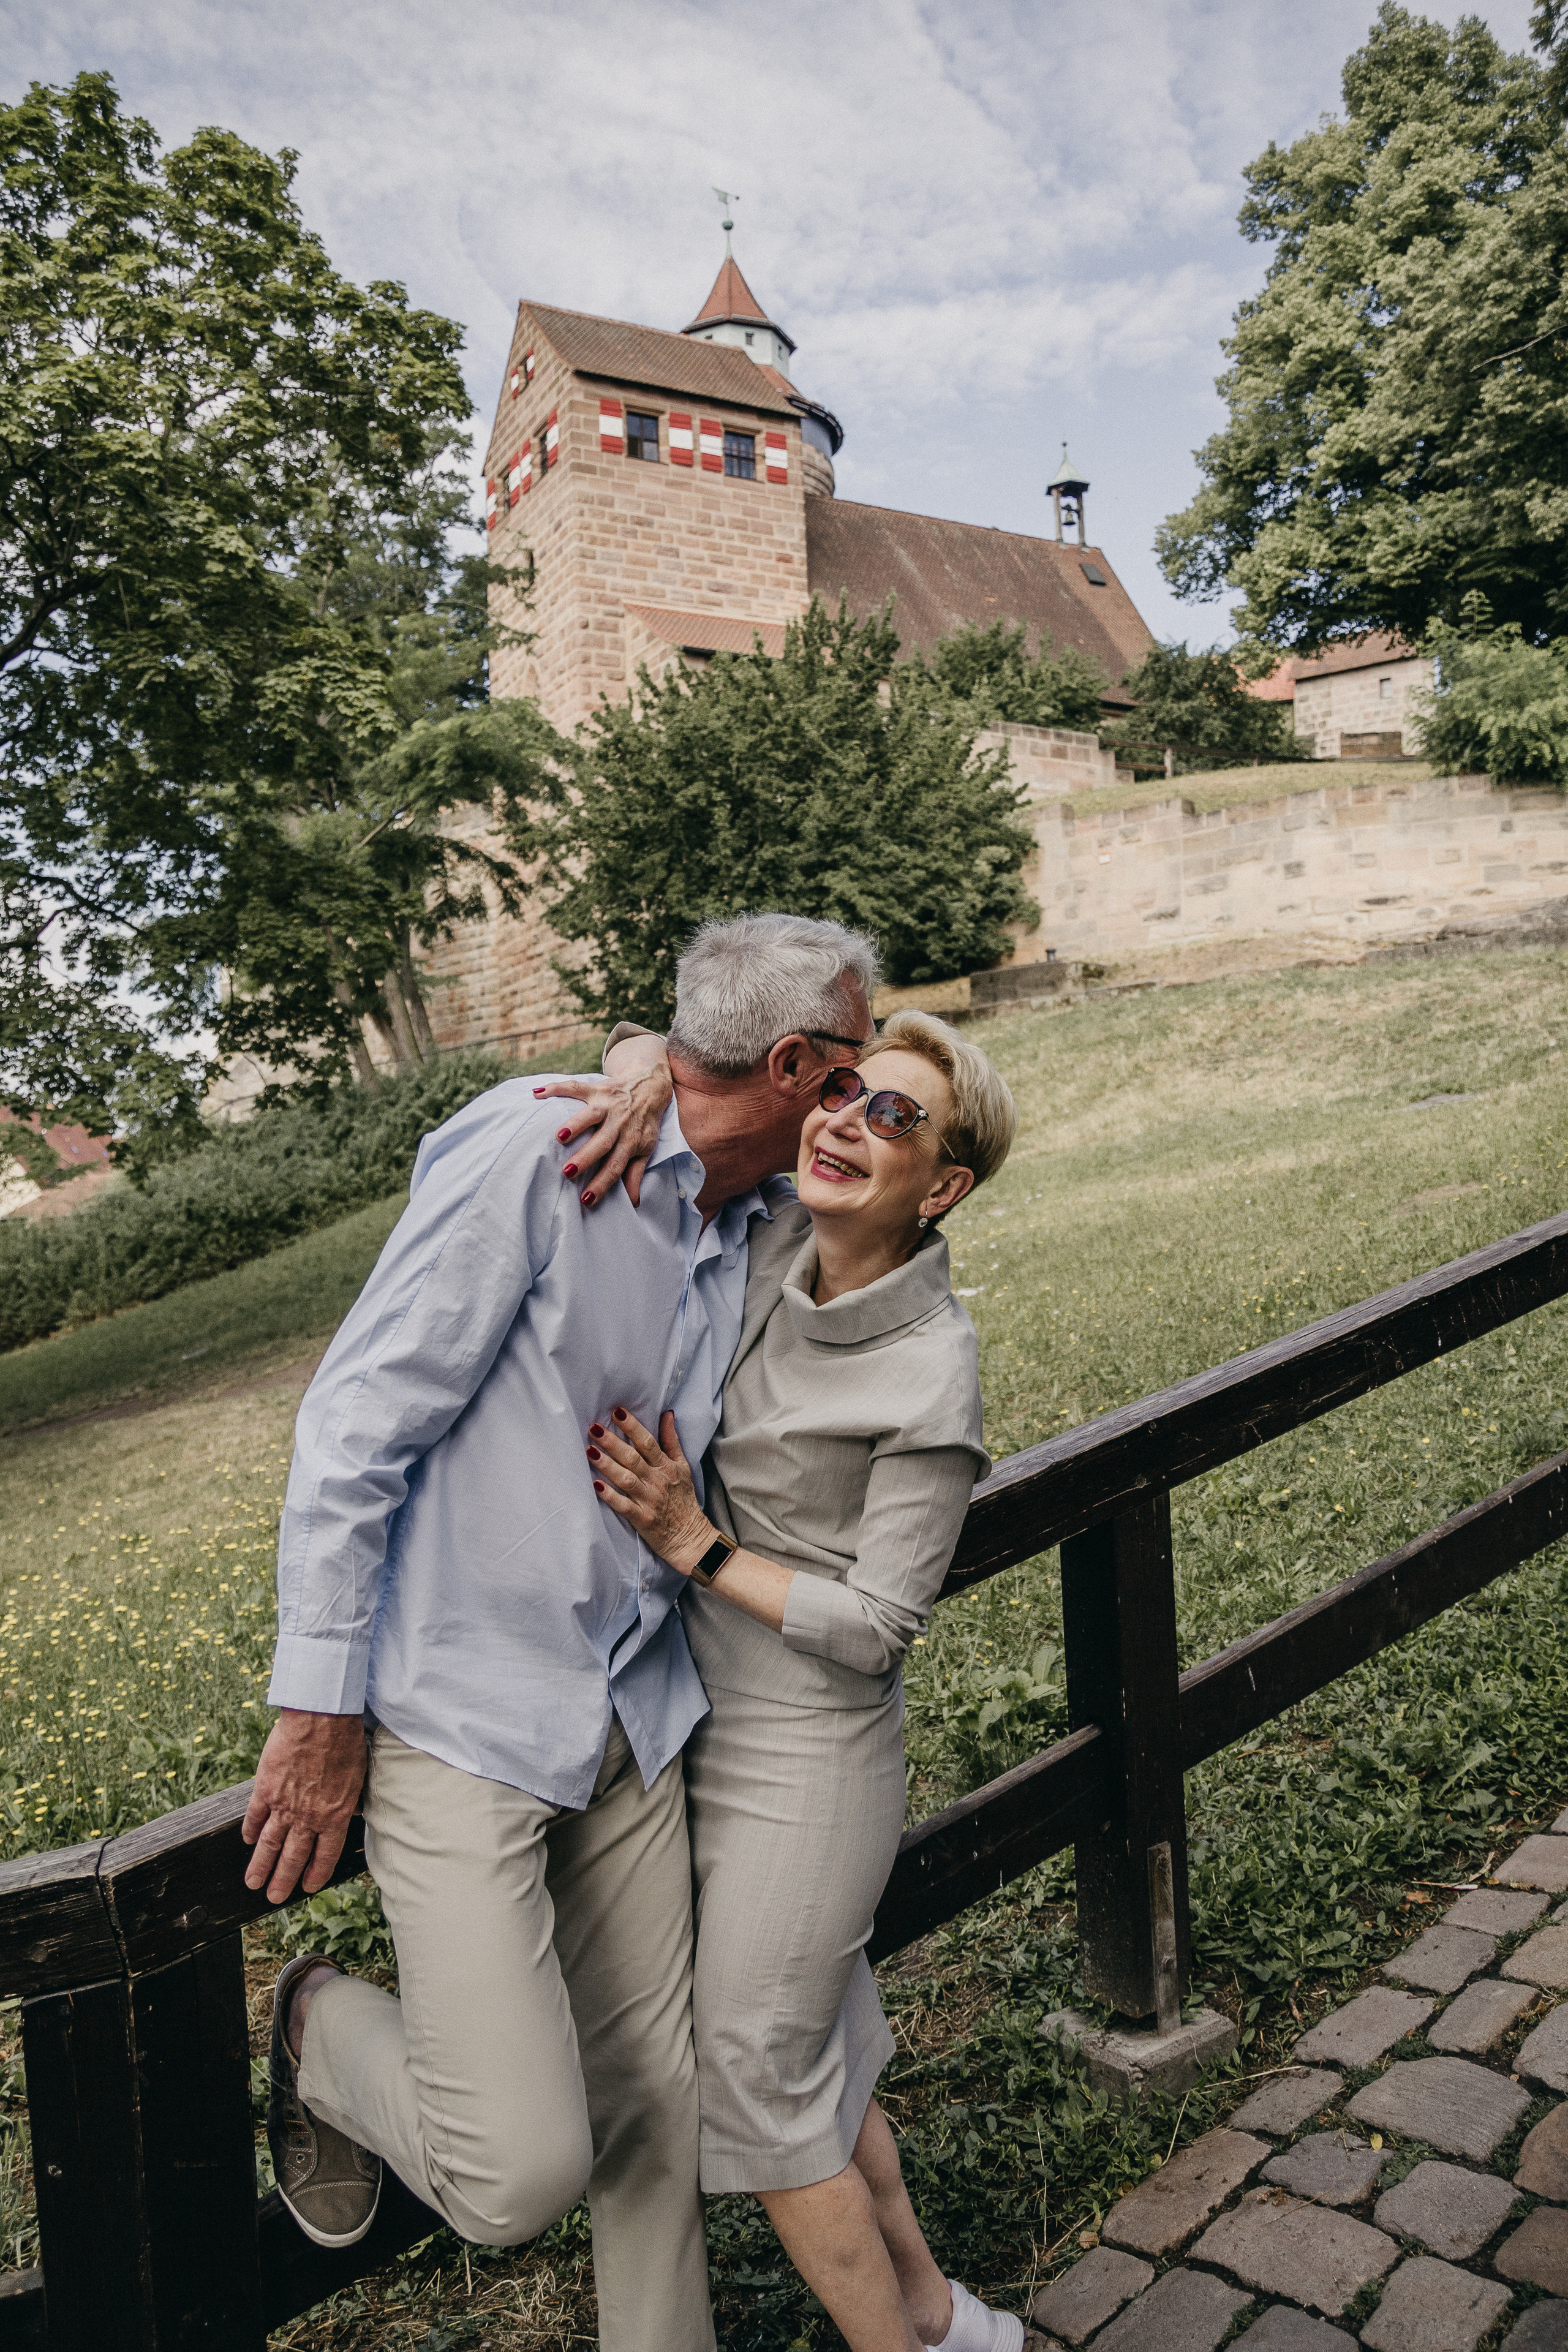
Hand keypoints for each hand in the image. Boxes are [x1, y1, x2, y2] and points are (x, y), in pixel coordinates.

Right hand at [241, 1710, 366, 1904]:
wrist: (322, 1720)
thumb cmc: (346, 1743)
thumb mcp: (358, 1778)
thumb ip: (348, 1802)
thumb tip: (347, 1815)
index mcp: (336, 1816)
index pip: (325, 1855)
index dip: (315, 1874)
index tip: (306, 1887)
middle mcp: (308, 1818)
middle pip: (293, 1857)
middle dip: (283, 1880)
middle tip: (274, 1898)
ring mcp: (284, 1805)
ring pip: (269, 1844)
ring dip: (260, 1866)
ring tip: (252, 1883)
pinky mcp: (265, 1789)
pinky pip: (254, 1816)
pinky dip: (249, 1830)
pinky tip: (246, 1841)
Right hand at [534, 1055, 672, 1208]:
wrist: (652, 1085)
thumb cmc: (644, 1122)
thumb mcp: (646, 1148)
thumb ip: (635, 1174)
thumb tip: (633, 1203)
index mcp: (630, 1140)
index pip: (616, 1166)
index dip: (602, 1183)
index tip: (586, 1199)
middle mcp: (619, 1122)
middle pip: (603, 1142)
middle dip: (586, 1157)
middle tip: (567, 1172)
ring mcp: (608, 1103)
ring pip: (591, 1114)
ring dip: (575, 1124)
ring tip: (559, 1136)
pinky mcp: (597, 1088)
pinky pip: (575, 1087)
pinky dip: (556, 1088)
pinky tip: (538, 1093)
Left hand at [587, 1407, 711, 1571]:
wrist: (690, 1537)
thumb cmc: (684, 1500)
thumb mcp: (683, 1467)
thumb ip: (672, 1441)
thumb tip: (667, 1414)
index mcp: (666, 1467)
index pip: (648, 1442)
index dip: (632, 1426)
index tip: (617, 1412)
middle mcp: (657, 1481)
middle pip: (633, 1458)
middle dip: (613, 1442)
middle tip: (594, 1428)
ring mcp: (648, 1500)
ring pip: (625, 1479)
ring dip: (607, 1465)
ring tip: (589, 1451)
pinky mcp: (641, 1518)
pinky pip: (623, 1505)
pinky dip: (610, 1496)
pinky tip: (596, 1485)